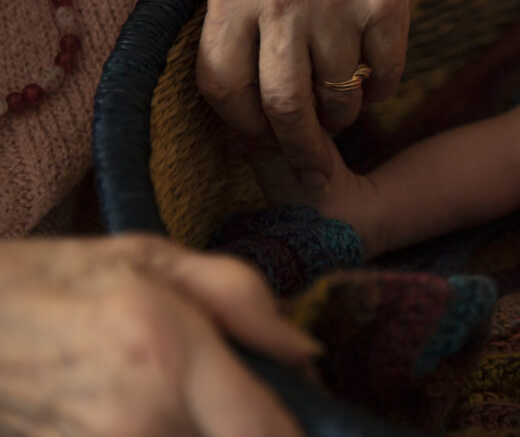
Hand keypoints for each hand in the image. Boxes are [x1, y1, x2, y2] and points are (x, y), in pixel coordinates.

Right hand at [0, 235, 319, 435]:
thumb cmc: (53, 279)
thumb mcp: (151, 257)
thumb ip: (238, 295)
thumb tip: (303, 350)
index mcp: (168, 355)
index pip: (268, 432)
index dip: (305, 427)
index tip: (308, 402)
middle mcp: (145, 422)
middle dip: (262, 416)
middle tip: (244, 375)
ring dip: (220, 420)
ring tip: (194, 385)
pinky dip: (180, 427)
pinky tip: (163, 403)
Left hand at [198, 0, 429, 191]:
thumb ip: (235, 27)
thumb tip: (243, 119)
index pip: (222, 85)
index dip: (239, 126)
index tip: (256, 139)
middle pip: (284, 107)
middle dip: (298, 152)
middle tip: (309, 169)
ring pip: (340, 98)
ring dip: (342, 117)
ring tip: (341, 106)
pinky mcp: (390, 0)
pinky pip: (386, 74)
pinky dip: (380, 88)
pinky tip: (372, 74)